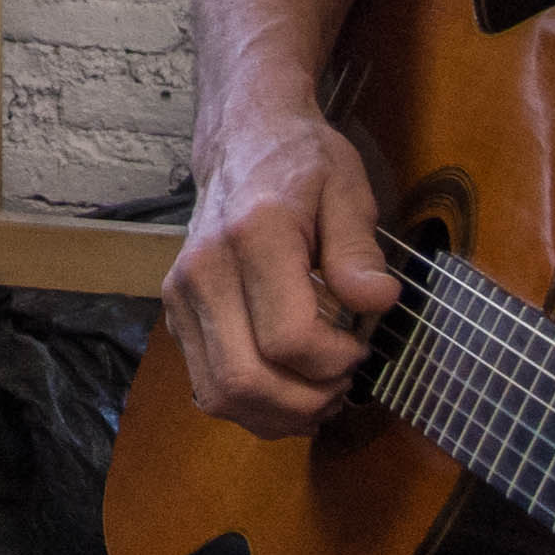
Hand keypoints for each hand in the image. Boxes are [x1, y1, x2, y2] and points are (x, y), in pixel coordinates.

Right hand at [157, 105, 395, 435]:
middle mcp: (205, 269)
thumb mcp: (347, 190)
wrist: (244, 140)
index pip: (288, 337)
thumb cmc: (303, 163)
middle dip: (306, 401)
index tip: (362, 346)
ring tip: (320, 397)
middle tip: (345, 384)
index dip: (335, 361)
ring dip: (277, 415)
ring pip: (220, 395)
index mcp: (253, 234)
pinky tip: (289, 394)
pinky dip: (251, 407)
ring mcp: (182, 294)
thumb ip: (359, 249)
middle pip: (247, 378)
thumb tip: (378, 302)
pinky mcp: (175, 312)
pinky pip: (207, 386)